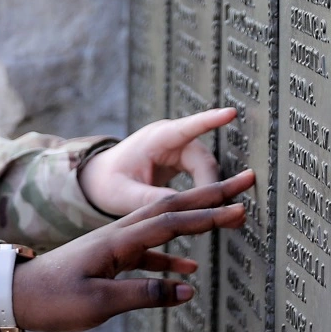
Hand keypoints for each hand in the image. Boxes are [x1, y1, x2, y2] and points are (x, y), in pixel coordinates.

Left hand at [13, 169, 255, 331]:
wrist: (14, 295)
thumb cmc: (53, 300)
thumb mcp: (98, 303)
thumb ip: (144, 295)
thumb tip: (188, 290)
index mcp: (118, 240)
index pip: (171, 220)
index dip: (208, 213)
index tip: (240, 204)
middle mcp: (118, 234)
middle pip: (173, 209)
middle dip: (212, 195)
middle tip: (247, 181)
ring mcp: (114, 245)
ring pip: (163, 226)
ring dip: (196, 220)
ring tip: (228, 215)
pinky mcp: (109, 260)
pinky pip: (148, 254)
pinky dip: (171, 258)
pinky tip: (189, 272)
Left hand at [79, 107, 235, 217]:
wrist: (100, 181)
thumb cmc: (108, 183)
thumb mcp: (124, 194)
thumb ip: (152, 199)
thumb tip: (183, 208)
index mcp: (155, 138)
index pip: (187, 127)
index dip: (210, 121)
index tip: (230, 113)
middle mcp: (172, 139)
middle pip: (204, 161)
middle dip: (213, 187)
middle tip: (221, 214)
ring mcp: (179, 149)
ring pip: (207, 170)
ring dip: (213, 192)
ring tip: (223, 218)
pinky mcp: (183, 161)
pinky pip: (203, 176)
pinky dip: (207, 193)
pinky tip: (212, 211)